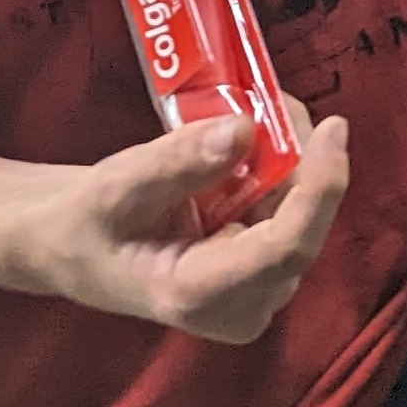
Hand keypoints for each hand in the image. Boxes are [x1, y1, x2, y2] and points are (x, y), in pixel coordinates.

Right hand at [9, 106, 353, 344]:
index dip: (320, 189)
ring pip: (302, 217)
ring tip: (264, 109)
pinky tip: (261, 138)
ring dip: (295, 159)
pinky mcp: (262, 273)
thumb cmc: (86, 222)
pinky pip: (292, 214)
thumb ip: (176, 163)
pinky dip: (284, 171)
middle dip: (303, 158)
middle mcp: (239, 307)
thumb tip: (244, 130)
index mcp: (197, 297)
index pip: (285, 249)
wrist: (72, 244)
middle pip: (302, 229)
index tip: (333, 127)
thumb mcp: (114, 186)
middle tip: (278, 99)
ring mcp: (255, 293)